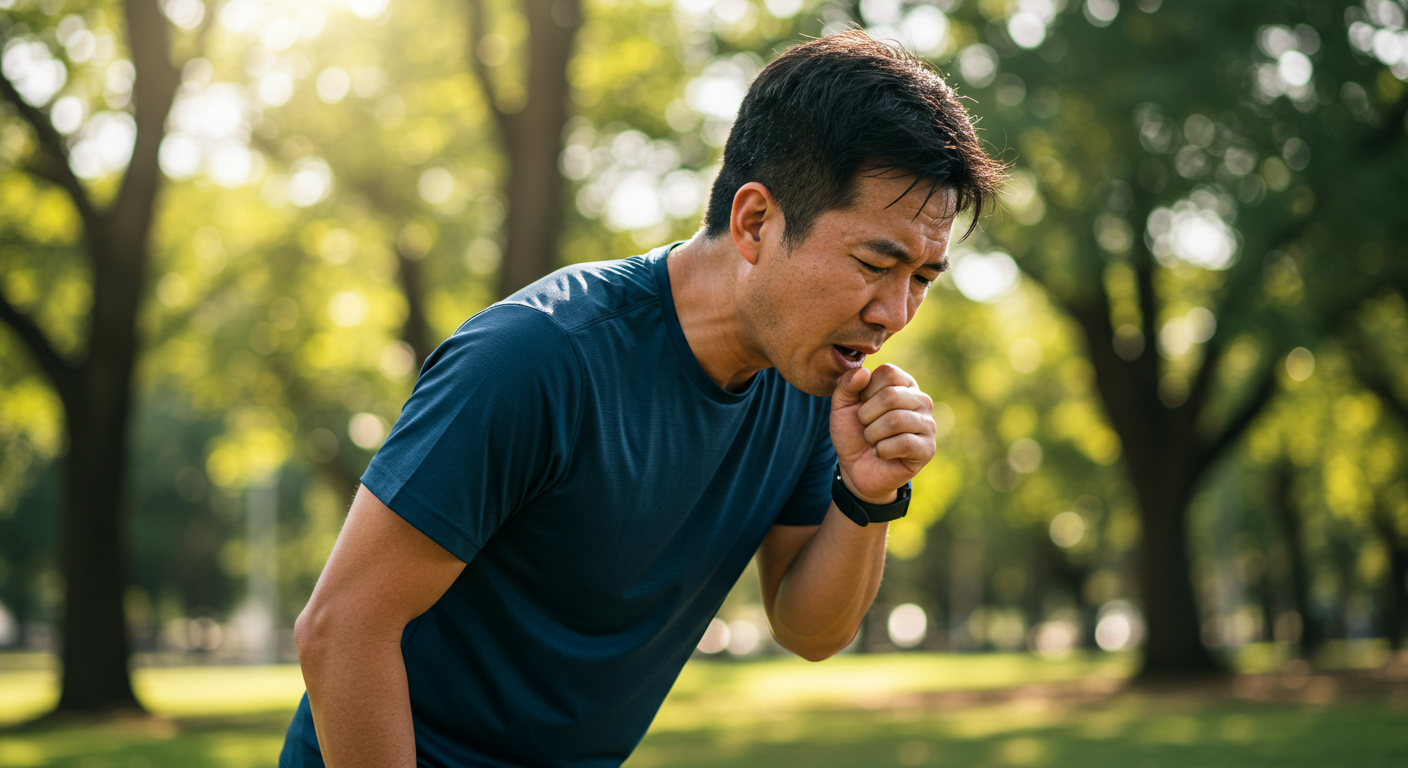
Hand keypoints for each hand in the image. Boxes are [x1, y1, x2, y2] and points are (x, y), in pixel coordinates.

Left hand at [829, 364, 935, 504]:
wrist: (855, 468)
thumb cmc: (853, 432)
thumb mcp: (841, 405)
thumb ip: (847, 384)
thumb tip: (864, 372)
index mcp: (904, 384)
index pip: (888, 373)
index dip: (866, 391)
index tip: (862, 406)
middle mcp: (921, 400)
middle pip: (891, 396)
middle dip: (866, 416)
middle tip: (866, 427)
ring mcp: (928, 424)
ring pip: (896, 421)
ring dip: (872, 435)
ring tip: (873, 441)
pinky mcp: (928, 448)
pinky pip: (903, 443)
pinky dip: (882, 450)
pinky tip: (881, 453)